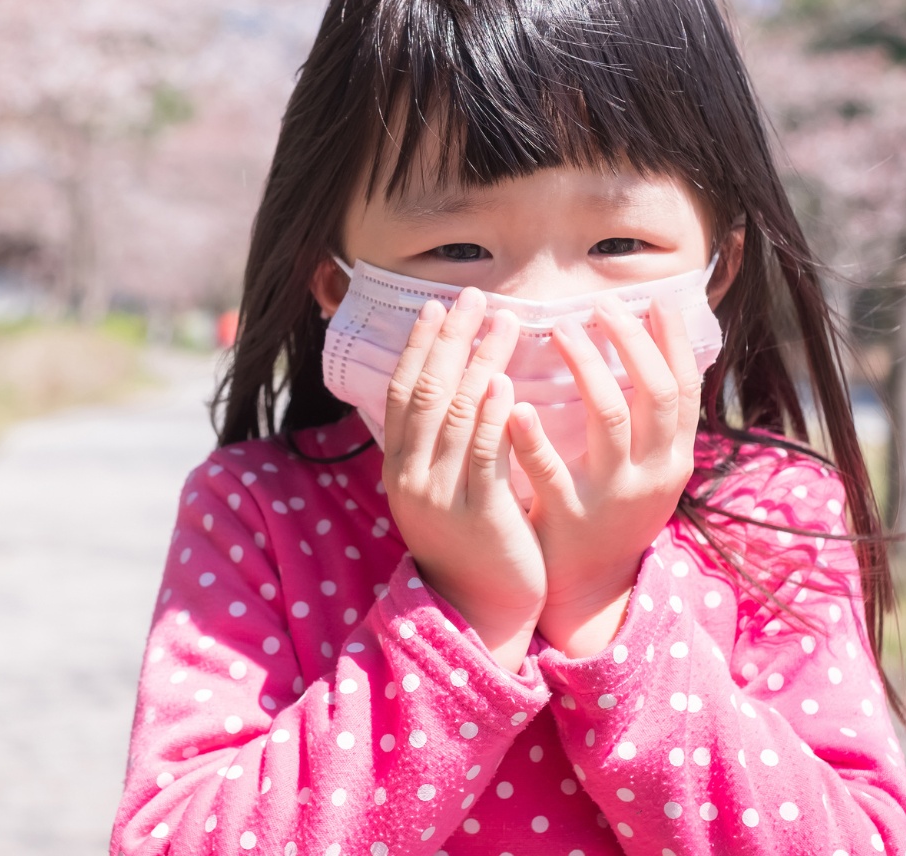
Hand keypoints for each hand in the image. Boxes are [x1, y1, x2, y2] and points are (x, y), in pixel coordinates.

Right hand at [382, 289, 546, 672]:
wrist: (479, 609)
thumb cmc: (468, 538)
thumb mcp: (439, 486)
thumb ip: (440, 440)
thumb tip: (457, 380)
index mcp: (400, 464)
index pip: (403, 390)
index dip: (419, 345)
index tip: (437, 305)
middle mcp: (411, 475)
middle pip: (427, 391)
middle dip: (450, 339)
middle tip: (472, 296)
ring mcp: (441, 495)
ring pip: (456, 414)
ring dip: (479, 361)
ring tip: (504, 321)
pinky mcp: (479, 515)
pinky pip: (483, 456)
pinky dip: (492, 416)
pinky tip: (506, 382)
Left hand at [508, 294, 700, 657]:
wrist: (592, 589)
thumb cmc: (614, 511)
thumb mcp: (649, 468)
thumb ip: (651, 419)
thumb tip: (655, 346)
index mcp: (674, 456)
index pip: (685, 387)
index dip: (671, 341)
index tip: (653, 299)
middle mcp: (653, 472)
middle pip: (654, 392)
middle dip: (630, 341)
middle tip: (600, 305)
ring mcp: (612, 495)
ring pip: (609, 417)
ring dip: (586, 366)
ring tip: (560, 329)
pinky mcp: (569, 516)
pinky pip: (551, 470)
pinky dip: (533, 435)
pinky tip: (515, 404)